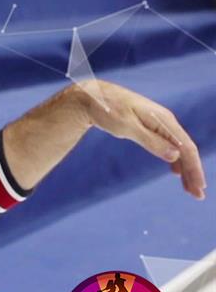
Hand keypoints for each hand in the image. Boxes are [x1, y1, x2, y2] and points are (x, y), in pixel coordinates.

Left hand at [75, 80, 205, 198]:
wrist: (91, 96)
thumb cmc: (107, 109)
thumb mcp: (126, 127)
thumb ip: (151, 141)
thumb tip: (176, 155)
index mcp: (163, 120)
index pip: (187, 148)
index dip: (195, 169)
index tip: (199, 188)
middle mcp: (165, 121)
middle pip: (186, 150)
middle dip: (193, 172)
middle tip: (198, 195)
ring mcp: (158, 124)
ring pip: (177, 149)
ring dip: (185, 169)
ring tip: (189, 189)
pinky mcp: (149, 126)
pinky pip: (168, 145)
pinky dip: (173, 160)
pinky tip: (175, 172)